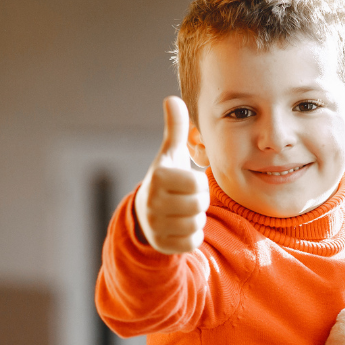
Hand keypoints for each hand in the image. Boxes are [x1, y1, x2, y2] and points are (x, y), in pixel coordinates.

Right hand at [136, 96, 208, 254]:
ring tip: (184, 211)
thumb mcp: (170, 154)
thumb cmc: (166, 179)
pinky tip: (181, 226)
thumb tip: (172, 98)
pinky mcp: (162, 246)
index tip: (188, 183)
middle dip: (199, 201)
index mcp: (158, 178)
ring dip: (197, 218)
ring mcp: (156, 226)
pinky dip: (192, 236)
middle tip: (188, 198)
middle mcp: (153, 203)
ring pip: (197, 224)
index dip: (199, 183)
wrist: (145, 213)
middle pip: (199, 205)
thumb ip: (175, 129)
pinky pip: (192, 242)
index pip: (197, 184)